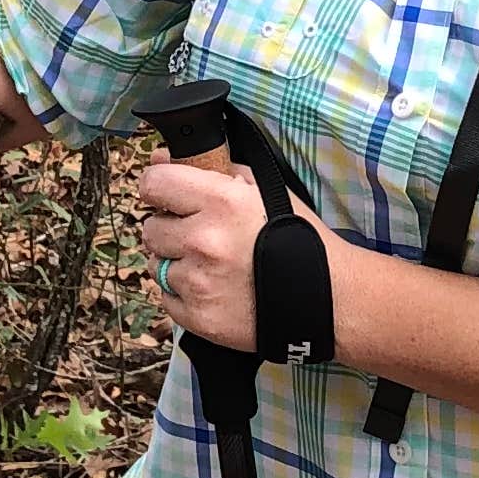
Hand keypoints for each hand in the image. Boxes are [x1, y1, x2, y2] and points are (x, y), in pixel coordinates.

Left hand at [134, 154, 280, 350]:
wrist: (327, 298)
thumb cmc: (297, 239)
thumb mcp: (263, 190)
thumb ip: (211, 170)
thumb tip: (161, 160)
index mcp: (221, 200)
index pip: (154, 184)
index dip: (158, 189)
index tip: (166, 197)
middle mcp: (203, 239)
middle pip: (151, 229)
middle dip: (171, 230)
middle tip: (201, 236)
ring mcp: (198, 282)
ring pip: (157, 265)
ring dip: (178, 264)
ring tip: (213, 266)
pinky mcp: (197, 317)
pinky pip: (167, 297)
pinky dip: (184, 294)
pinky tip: (214, 289)